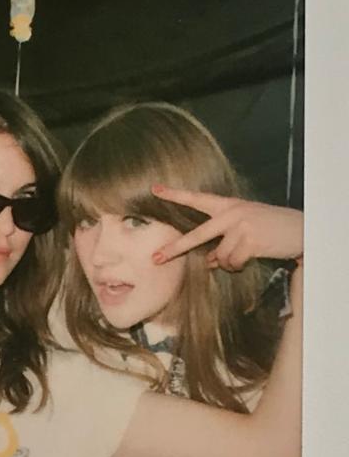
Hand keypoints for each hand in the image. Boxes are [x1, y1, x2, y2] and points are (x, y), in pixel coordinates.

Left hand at [150, 185, 303, 270]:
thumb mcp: (244, 226)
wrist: (302, 230)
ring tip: (242, 256)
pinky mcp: (250, 241)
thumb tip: (207, 261)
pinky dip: (237, 267)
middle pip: (196, 235)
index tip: (154, 189)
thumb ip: (223, 238)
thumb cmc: (270, 228)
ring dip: (226, 263)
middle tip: (156, 258)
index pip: (197, 198)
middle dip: (175, 249)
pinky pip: (232, 263)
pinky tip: (248, 260)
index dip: (175, 194)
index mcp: (228, 205)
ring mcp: (241, 226)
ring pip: (218, 257)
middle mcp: (232, 213)